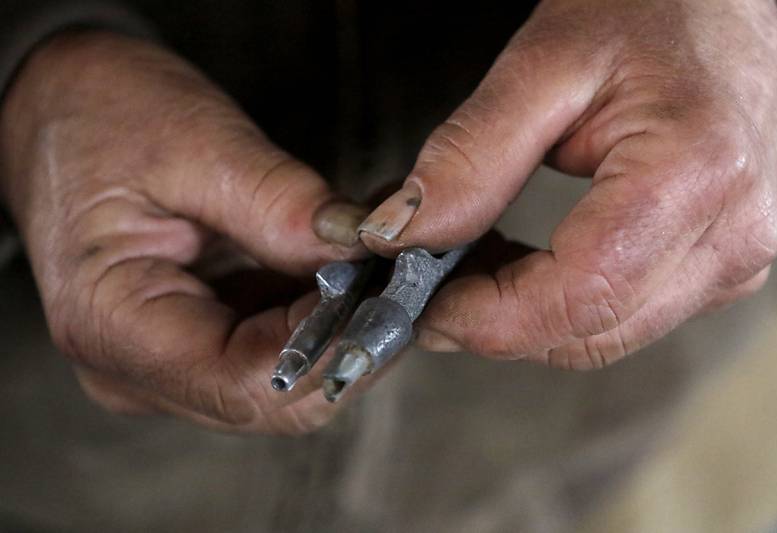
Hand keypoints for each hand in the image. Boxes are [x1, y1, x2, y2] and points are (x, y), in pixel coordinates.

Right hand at [0, 31, 370, 432]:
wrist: (59, 107)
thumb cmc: (103, 114)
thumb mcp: (196, 145)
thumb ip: (281, 206)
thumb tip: (365, 248)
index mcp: (116, 329)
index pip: (255, 385)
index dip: (340, 345)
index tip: (395, 287)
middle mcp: (138, 369)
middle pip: (278, 396)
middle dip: (351, 337)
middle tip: (402, 274)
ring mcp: (168, 361)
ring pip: (287, 378)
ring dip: (342, 325)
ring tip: (376, 261)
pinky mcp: (194, 338)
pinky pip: (276, 347)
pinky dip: (320, 311)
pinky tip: (342, 265)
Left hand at [359, 0, 776, 367]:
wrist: (723, 1)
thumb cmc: (648, 9)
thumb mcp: (541, 66)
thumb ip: (470, 156)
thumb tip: (401, 234)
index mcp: (692, 176)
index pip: (576, 296)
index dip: (486, 319)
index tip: (422, 306)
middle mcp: (731, 234)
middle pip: (588, 331)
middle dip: (495, 325)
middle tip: (428, 285)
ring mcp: (735, 257)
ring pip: (603, 334)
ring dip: (524, 318)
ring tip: (466, 269)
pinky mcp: (721, 263)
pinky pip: (625, 314)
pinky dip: (559, 305)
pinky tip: (518, 267)